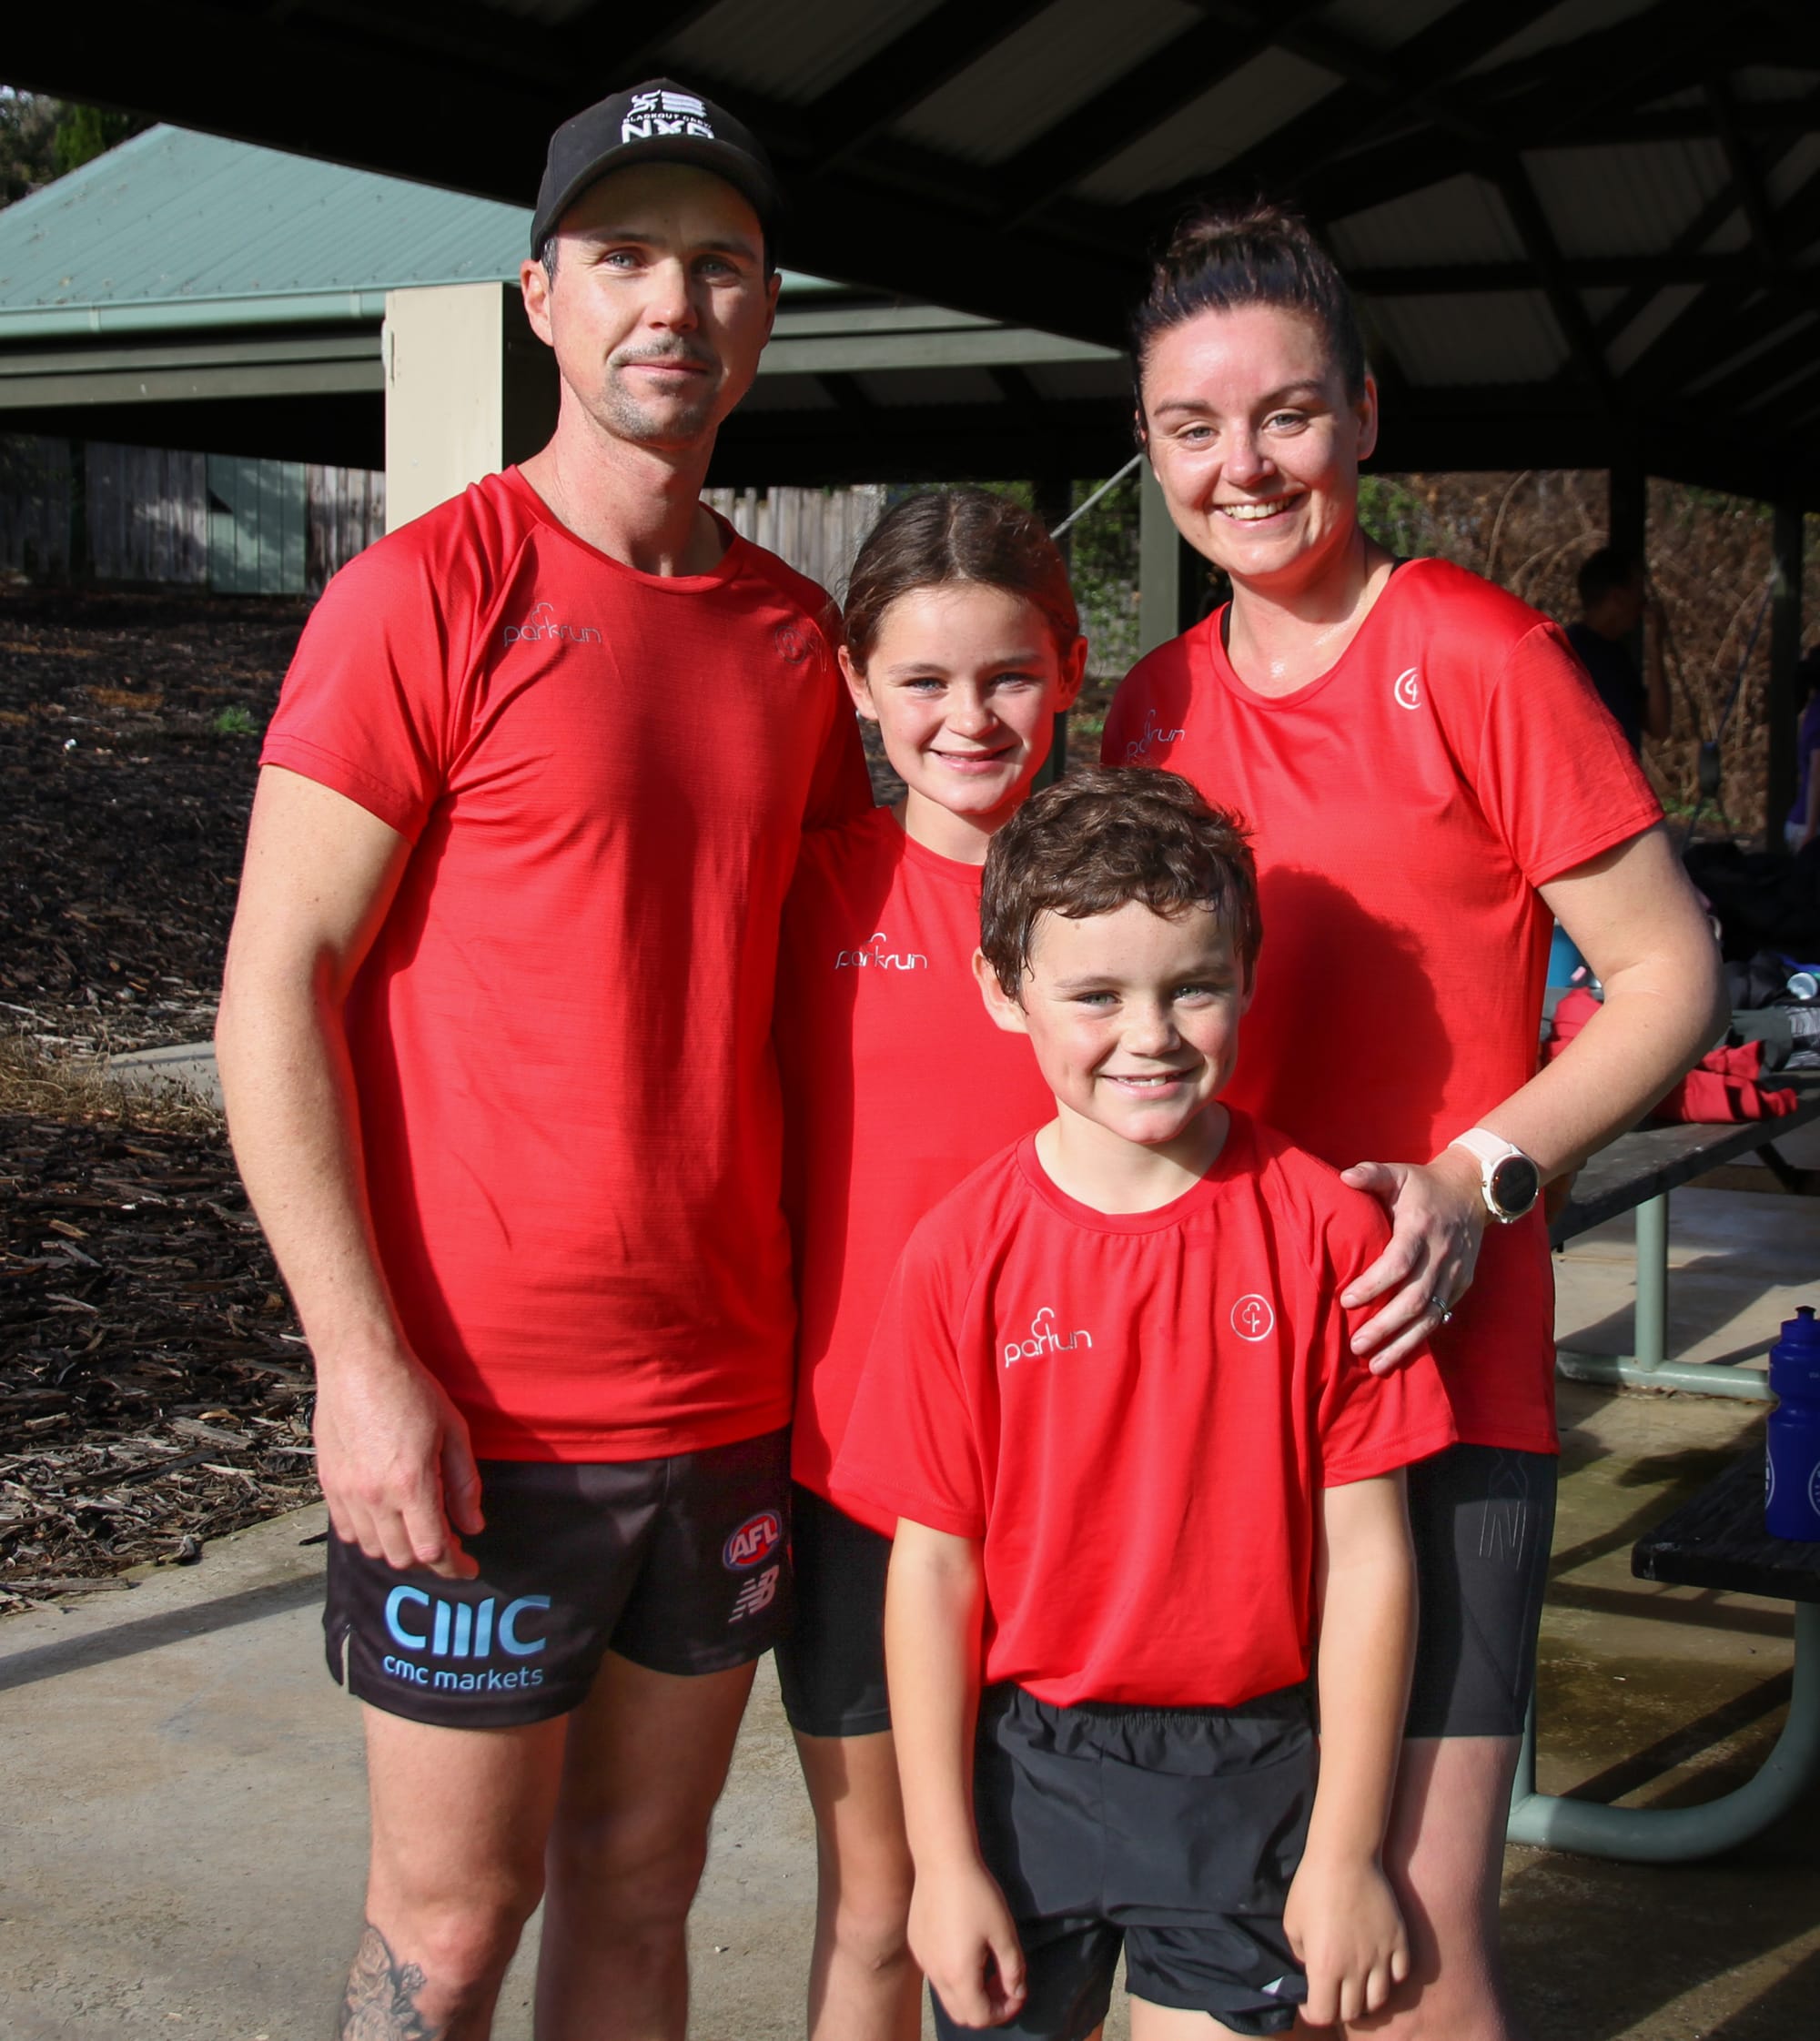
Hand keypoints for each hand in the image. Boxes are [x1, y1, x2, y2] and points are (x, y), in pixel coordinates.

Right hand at [313, 1344, 484, 1578]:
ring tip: (417, 1531)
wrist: (359, 1364)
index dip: (455, 1567)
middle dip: (431, 1560)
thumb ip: (463, 1485)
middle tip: (449, 1546)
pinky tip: (385, 1520)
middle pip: (403, 1557)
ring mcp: (347, 1493)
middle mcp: (375, 1496)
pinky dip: (368, 1536)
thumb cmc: (410, 1390)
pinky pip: (346, 1531)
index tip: (469, 1569)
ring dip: (399, 1550)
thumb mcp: (453, 1432)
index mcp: (411, 1484)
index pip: (433, 1550)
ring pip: (373, 1549)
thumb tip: (472, 1526)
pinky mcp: (328, 1485)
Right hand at [907, 1856, 1026, 2029]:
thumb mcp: (1004, 1932)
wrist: (942, 1860)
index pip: (981, 2017)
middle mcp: (936, 1974)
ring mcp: (923, 1959)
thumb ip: (1013, 1969)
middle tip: (1004, 1982)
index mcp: (958, 1975)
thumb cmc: (977, 1894)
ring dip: (970, 1992)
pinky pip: (936, 1974)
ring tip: (988, 1965)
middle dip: (987, 2007)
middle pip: (962, 2014)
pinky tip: (966, 1947)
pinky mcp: (916, 1944)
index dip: (1005, 2011)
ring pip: (947, 1995)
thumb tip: (1017, 1991)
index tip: (1017, 1990)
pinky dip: (954, 1975)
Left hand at [1284, 1849, 1409, 2025]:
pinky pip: (1400, 1975)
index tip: (1309, 2003)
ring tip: (1357, 1986)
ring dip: (1365, 1999)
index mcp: (1325, 1966)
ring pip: (1378, 2000)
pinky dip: (1390, 1978)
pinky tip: (1379, 1967)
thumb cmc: (1312, 1886)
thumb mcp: (1293, 1923)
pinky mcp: (1398, 1941)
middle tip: (1333, 1994)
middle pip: (1352, 2012)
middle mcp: (1355, 1969)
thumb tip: (1310, 1968)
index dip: (1313, 2014)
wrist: (1344, 1856)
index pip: (1323, 2015)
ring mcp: (1381, 1956)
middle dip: (1339, 2009)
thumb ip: (1301, 1954)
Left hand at [1337, 1150, 1486, 1372]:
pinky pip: (1442, 1315)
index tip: (1347, 1301)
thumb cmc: (1424, 1185)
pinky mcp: (1462, 1284)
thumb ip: (1372, 1174)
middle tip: (1356, 1345)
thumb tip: (1345, 1176)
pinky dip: (1422, 1337)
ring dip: (1404, 1342)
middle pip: (1414, 1298)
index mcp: (1421, 1227)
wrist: (1474, 1191)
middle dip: (1386, 1326)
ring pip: (1431, 1315)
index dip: (1374, 1284)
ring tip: (1377, 1365)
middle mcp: (1441, 1254)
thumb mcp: (1399, 1173)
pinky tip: (1400, 1354)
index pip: (1399, 1262)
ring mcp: (1455, 1272)